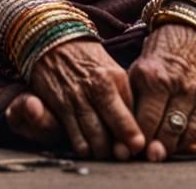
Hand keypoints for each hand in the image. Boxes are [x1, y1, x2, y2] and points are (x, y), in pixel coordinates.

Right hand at [26, 38, 145, 159]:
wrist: (55, 38)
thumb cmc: (87, 58)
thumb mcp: (110, 69)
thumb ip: (123, 95)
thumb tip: (134, 125)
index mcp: (115, 78)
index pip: (130, 115)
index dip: (135, 136)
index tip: (139, 148)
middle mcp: (97, 88)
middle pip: (113, 131)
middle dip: (120, 149)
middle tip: (123, 157)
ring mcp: (77, 97)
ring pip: (95, 138)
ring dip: (102, 151)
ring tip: (106, 153)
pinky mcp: (60, 104)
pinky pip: (75, 135)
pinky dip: (83, 147)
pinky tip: (87, 148)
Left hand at [128, 22, 195, 160]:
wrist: (190, 29)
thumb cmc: (159, 52)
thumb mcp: (139, 69)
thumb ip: (133, 98)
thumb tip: (125, 131)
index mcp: (152, 77)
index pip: (144, 122)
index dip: (136, 141)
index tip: (130, 149)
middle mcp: (175, 84)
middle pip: (163, 132)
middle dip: (153, 149)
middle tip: (145, 156)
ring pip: (182, 134)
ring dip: (170, 148)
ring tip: (160, 152)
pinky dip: (188, 141)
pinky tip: (177, 143)